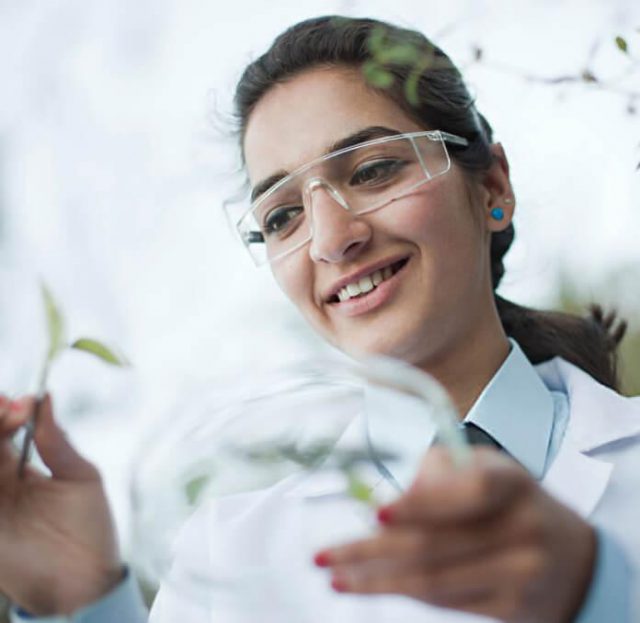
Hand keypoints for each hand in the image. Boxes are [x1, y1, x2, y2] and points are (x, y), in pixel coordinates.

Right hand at [0, 393, 122, 614]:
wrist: (84, 582)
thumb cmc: (90, 529)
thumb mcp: (80, 478)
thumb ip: (57, 443)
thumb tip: (45, 399)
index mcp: (23, 467)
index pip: (4, 430)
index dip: (7, 413)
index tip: (20, 403)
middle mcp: (1, 481)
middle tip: (6, 407)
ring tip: (2, 420)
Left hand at [314, 447, 595, 622]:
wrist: (572, 557)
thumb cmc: (509, 502)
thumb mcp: (483, 470)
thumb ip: (437, 476)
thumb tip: (385, 507)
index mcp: (511, 481)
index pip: (466, 491)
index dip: (421, 504)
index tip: (376, 514)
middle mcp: (523, 526)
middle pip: (436, 545)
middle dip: (371, 552)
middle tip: (325, 555)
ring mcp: (522, 572)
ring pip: (434, 580)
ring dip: (376, 581)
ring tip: (335, 575)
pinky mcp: (514, 608)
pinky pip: (446, 601)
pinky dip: (403, 592)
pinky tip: (372, 585)